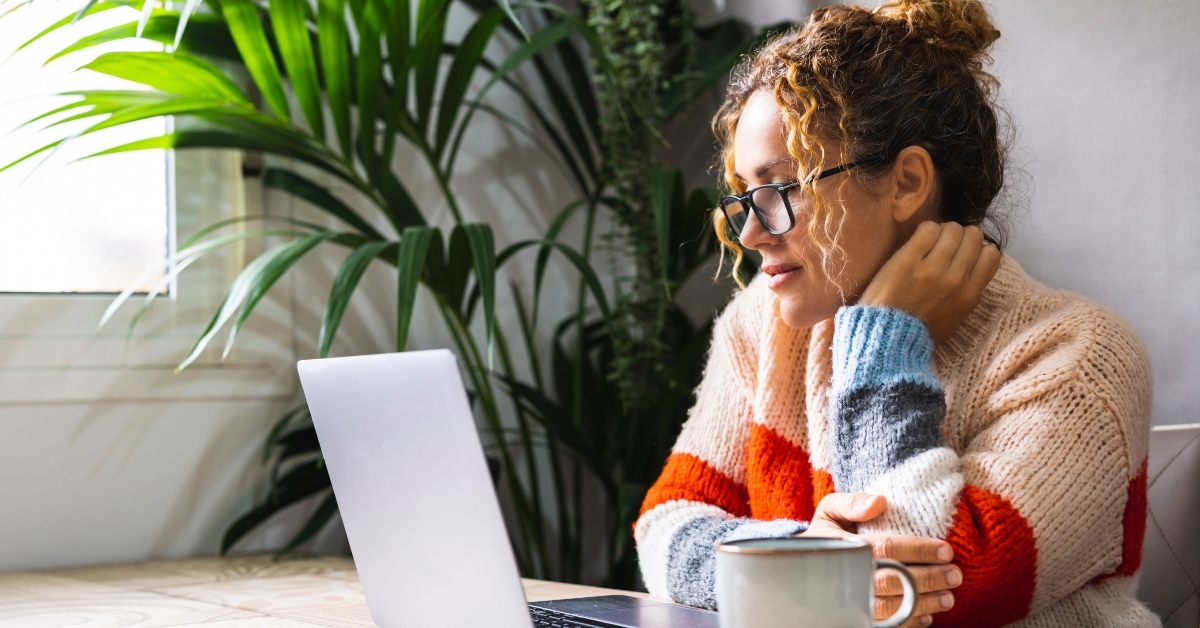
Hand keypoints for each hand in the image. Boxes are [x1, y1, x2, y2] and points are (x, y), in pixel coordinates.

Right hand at [800, 493, 961, 626]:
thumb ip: (851, 502)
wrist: (803, 563)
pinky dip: (908, 623)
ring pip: (892, 608)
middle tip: (954, 575)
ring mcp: (851, 600)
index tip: (946, 550)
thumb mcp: (830, 510)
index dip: (918, 550)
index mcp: (844, 547)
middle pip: (894, 581)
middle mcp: (848, 576)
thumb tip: (880, 502)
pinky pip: (885, 625)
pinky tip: (927, 616)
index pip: (886, 549)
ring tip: (948, 597)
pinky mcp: (856, 616)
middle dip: (928, 579)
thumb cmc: (826, 533)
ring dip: (923, 604)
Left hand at [859, 221, 1001, 342]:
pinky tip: (918, 240)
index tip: (964, 252)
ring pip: (952, 229)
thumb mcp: (955, 319)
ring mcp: (932, 268)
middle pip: (973, 237)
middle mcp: (955, 280)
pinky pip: (928, 229)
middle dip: (961, 236)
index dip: (978, 248)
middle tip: (945, 244)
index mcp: (969, 295)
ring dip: (943, 231)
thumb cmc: (919, 331)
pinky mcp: (908, 260)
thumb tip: (974, 270)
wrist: (887, 337)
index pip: (991, 255)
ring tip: (930, 241)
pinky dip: (926, 230)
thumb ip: (967, 295)